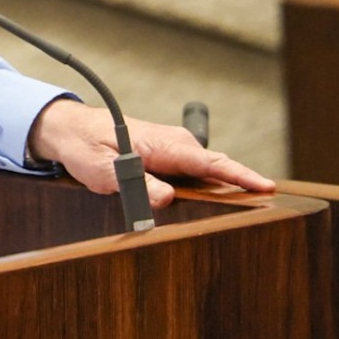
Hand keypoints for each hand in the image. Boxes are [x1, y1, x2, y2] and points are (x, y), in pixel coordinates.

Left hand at [28, 98, 275, 208]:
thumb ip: (135, 183)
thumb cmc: (85, 146)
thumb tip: (166, 198)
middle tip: (267, 207)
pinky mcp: (169, 158)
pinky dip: (208, 186)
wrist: (71, 130)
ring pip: (208, 173)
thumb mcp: (103, 169)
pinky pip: (195, 174)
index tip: (267, 187)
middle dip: (243, 186)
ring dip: (225, 189)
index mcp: (164, 145)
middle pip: (217, 169)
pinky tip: (218, 203)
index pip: (211, 163)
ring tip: (250, 208)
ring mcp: (174, 150)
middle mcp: (175, 145)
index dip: (240, 177)